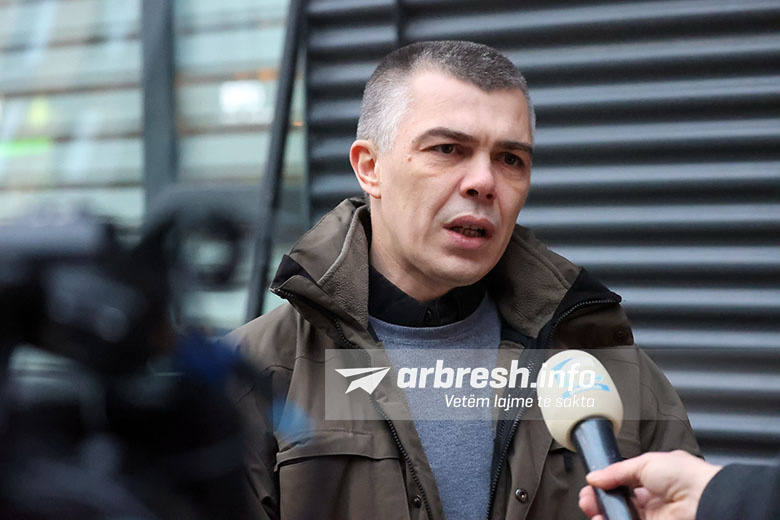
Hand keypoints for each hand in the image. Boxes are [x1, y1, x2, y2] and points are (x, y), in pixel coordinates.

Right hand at [578, 450, 721, 519]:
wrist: (705, 501)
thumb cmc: (686, 475)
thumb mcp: (645, 462)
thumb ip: (617, 471)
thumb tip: (595, 476)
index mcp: (655, 477)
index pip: (624, 482)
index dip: (607, 484)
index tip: (592, 485)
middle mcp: (654, 499)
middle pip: (620, 501)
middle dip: (600, 499)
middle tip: (588, 499)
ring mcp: (655, 517)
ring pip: (622, 515)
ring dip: (603, 512)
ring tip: (591, 509)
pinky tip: (602, 518)